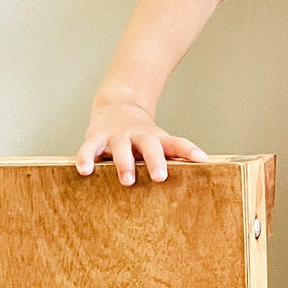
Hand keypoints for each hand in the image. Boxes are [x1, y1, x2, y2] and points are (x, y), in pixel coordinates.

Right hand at [75, 97, 209, 185]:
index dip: (188, 150)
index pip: (176, 143)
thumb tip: (202, 171)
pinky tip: (85, 171)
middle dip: (155, 160)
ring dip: (124, 163)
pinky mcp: (96, 138)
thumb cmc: (142, 137)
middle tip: (160, 177)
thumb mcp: (159, 143)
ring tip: (127, 181)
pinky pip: (89, 148)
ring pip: (120, 147)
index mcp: (156, 138)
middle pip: (149, 145)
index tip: (201, 159)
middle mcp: (138, 135)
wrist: (117, 106)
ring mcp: (116, 136)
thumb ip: (174, 157)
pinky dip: (86, 158)